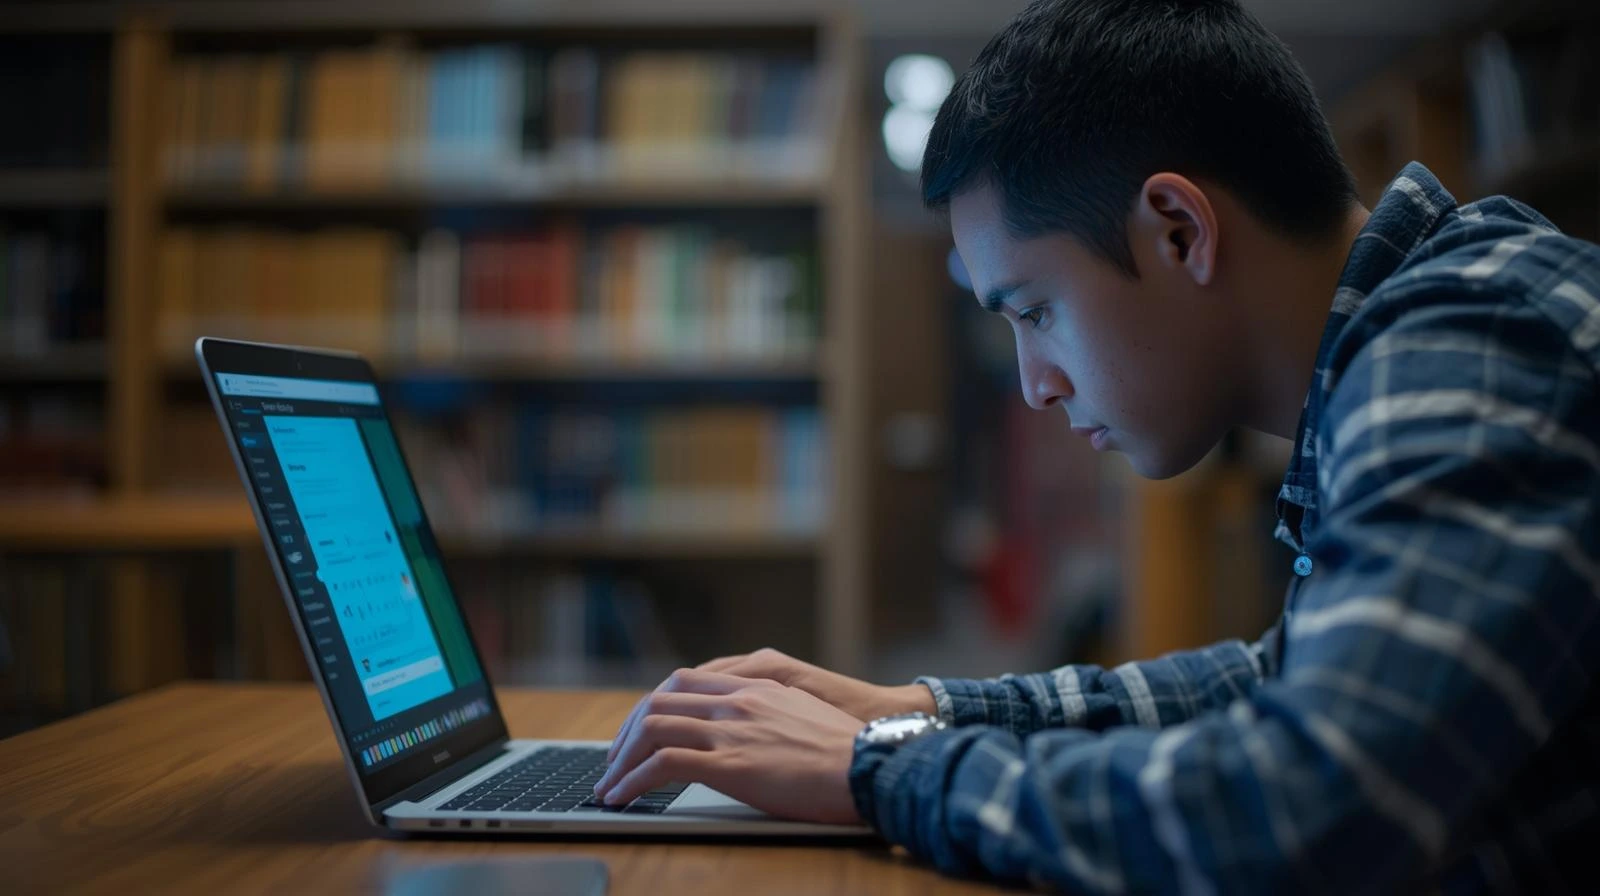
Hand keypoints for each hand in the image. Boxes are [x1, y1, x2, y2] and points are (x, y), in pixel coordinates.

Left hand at [606, 648, 933, 765]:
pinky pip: (663, 764)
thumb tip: (758, 736)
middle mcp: (739, 699)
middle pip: (660, 698)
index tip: (641, 730)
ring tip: (610, 783)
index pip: (685, 681)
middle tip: (616, 758)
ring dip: (622, 757)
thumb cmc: (852, 752)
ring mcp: (732, 729)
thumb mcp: (806, 718)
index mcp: (757, 685)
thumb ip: (773, 717)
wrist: (874, 764)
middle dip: (628, 730)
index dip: (654, 706)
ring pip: (653, 728)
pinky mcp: (729, 764)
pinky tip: (622, 796)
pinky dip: (633, 780)